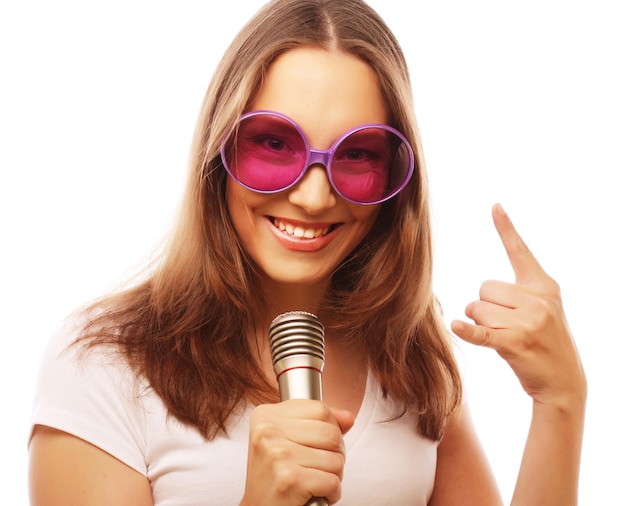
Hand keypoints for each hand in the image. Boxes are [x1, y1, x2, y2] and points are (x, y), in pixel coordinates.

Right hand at [241, 400, 353, 505]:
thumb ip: (319, 423)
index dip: (330, 428)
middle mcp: (268, 431)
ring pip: (336, 459)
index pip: (320, 409)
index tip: (318, 445)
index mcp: (266, 415)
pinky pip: (332, 482)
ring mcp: (278, 455)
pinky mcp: (289, 480)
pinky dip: (332, 493)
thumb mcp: (288, 439)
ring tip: (316, 480)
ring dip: (334, 475)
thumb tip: (348, 417)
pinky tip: (317, 494)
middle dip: (336, 454)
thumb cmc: (274, 475)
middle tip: (321, 467)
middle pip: (331, 433)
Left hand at [451, 204, 585, 408]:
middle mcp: (538, 300)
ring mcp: (529, 322)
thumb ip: (517, 294)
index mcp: (544, 286)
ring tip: (503, 337)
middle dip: (484, 306)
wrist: (564, 381)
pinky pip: (483, 332)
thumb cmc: (546, 342)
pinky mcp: (515, 344)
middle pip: (484, 288)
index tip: (494, 206)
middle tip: (503, 324)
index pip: (520, 252)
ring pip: (477, 309)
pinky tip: (456, 327)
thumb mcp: (543, 310)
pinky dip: (468, 331)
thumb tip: (476, 297)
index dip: (506, 229)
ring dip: (480, 323)